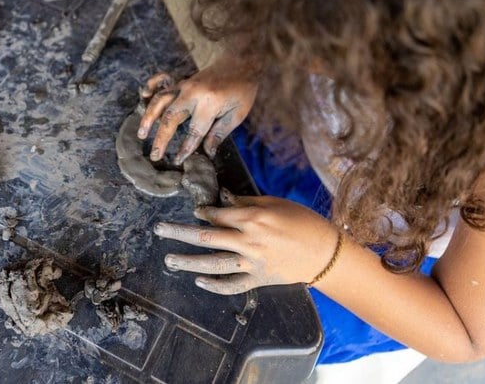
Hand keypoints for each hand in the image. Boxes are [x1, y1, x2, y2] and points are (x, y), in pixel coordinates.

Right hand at [138, 55, 257, 164]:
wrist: (240, 62)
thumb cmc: (242, 90)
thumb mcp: (238, 113)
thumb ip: (220, 133)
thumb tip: (208, 152)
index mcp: (209, 103)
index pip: (194, 131)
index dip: (185, 148)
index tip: (177, 160)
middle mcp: (192, 93)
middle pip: (170, 118)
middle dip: (161, 139)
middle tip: (154, 155)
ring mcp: (184, 85)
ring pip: (160, 101)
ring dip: (148, 118)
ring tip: (141, 135)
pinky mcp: (181, 81)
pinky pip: (161, 84)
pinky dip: (150, 89)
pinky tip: (143, 97)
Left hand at [153, 191, 339, 294]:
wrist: (326, 253)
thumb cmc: (303, 222)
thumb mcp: (275, 203)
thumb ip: (247, 202)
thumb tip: (225, 199)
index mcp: (253, 218)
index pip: (218, 215)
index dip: (203, 212)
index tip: (195, 211)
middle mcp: (249, 241)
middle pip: (206, 236)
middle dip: (179, 232)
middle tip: (159, 229)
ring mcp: (252, 263)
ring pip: (213, 262)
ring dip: (188, 261)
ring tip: (169, 259)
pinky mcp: (258, 279)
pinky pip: (231, 285)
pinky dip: (214, 285)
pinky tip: (198, 281)